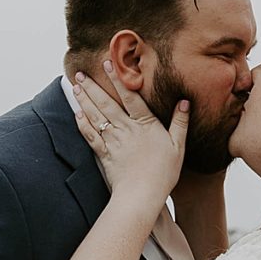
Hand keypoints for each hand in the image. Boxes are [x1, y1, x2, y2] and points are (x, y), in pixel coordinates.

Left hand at [74, 65, 187, 211]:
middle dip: (92, 86)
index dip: (118, 79)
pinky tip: (77, 114)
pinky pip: (90, 135)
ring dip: (84, 100)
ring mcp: (112, 141)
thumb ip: (180, 123)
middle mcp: (126, 129)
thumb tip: (184, 102)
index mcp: (145, 124)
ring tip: (76, 86)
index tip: (108, 63)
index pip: (129, 96)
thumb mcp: (178, 147)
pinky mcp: (104, 154)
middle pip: (106, 103)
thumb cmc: (163, 173)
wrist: (141, 195)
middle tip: (80, 72)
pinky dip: (82, 123)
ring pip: (95, 116)